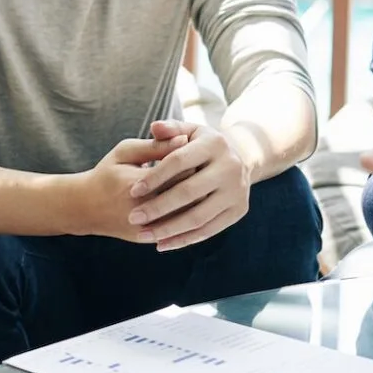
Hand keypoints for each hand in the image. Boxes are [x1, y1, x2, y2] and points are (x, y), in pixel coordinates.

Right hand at [73, 132, 191, 240]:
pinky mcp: (147, 238)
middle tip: (205, 170)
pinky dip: (187, 217)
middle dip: (199, 181)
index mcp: (136, 184)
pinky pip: (176, 229)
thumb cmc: (108, 173)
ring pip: (185, 215)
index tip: (197, 154)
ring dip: (197, 200)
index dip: (193, 160)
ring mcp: (144, 227)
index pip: (179, 171)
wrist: (86, 208)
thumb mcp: (126, 152)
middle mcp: (141, 209)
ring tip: (200, 186)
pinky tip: (192, 204)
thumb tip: (185, 139)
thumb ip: (155, 145)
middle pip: (187, 194)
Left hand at [127, 120, 253, 251]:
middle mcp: (231, 167)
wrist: (239, 159)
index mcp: (215, 143)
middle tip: (133, 217)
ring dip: (168, 229)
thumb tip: (154, 127)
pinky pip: (208, 230)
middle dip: (158, 207)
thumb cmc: (201, 145)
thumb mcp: (189, 130)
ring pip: (198, 216)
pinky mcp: (238, 211)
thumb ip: (170, 129)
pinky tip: (162, 244)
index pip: (179, 161)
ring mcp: (237, 191)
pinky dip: (184, 240)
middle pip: (188, 192)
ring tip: (143, 234)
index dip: (155, 176)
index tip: (133, 191)